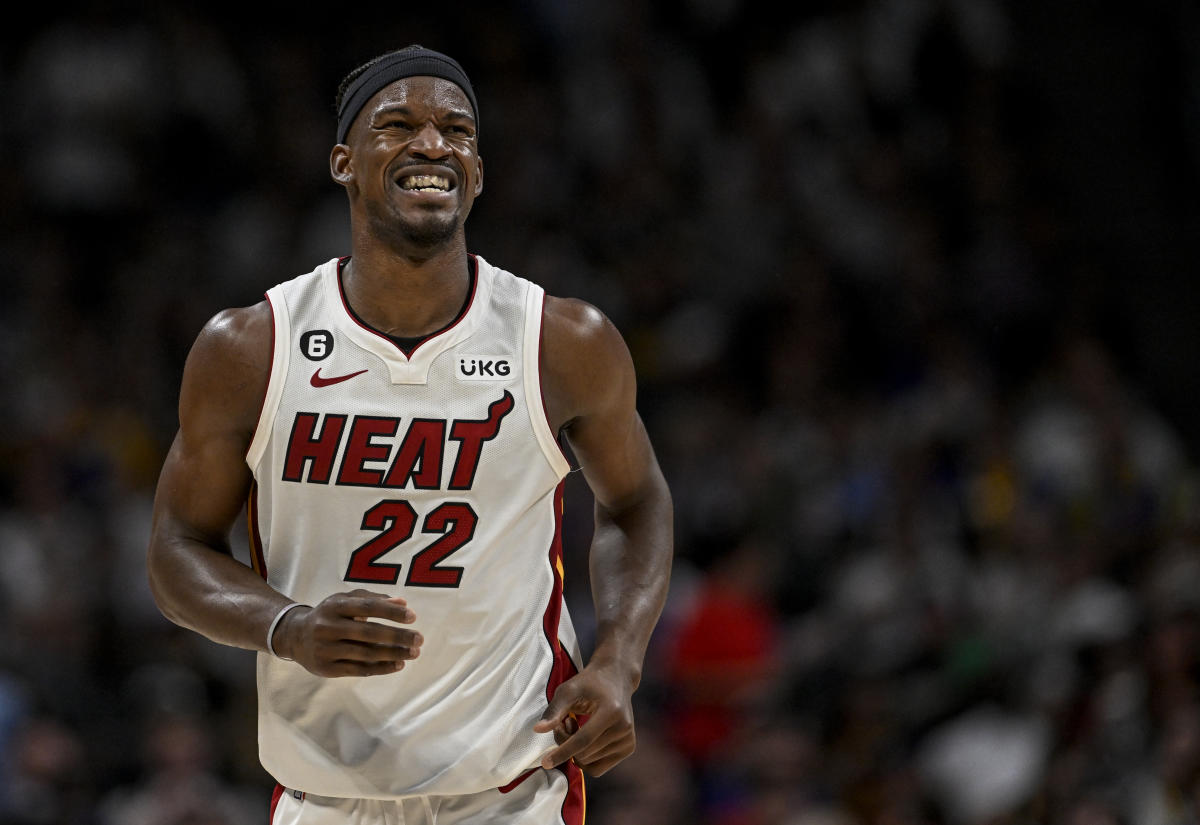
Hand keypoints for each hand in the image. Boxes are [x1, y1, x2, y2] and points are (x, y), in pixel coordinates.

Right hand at [274, 589, 421, 676]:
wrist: (295, 636)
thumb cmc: (330, 615)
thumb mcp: (346, 600)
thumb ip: (373, 599)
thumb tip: (403, 603)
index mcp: (334, 606)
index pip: (366, 607)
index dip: (390, 612)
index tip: (413, 617)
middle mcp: (328, 627)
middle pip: (368, 633)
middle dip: (397, 636)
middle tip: (419, 639)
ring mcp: (326, 649)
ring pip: (365, 654)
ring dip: (393, 654)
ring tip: (413, 653)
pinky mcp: (326, 668)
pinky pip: (358, 669)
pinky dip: (381, 668)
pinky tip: (398, 665)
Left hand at [533, 662, 635, 775]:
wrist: (616, 679)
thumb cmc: (589, 683)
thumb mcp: (568, 690)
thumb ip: (554, 710)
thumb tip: (538, 730)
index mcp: (612, 711)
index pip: (583, 740)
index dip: (562, 752)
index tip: (545, 762)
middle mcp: (624, 727)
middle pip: (584, 753)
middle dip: (566, 744)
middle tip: (564, 723)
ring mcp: (628, 739)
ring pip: (589, 763)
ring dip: (575, 751)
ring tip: (577, 726)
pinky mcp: (629, 748)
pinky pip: (598, 768)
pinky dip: (585, 758)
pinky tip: (586, 738)